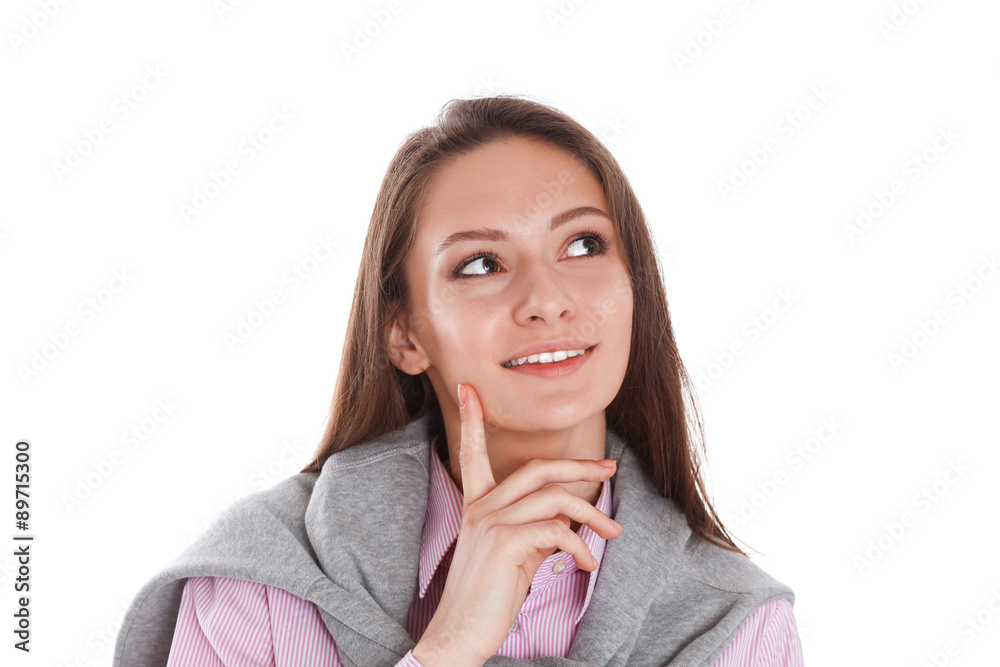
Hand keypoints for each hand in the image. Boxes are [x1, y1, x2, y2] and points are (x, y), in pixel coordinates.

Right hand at [411, 383, 623, 665]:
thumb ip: (533, 529)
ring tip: (612, 531)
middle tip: (609, 469)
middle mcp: (481, 507)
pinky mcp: (504, 543)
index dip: (473, 419)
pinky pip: (556, 530)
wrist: (460, 634)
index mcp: (477, 505)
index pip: (472, 453)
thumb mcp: (511, 554)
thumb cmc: (487, 598)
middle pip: (537, 468)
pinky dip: (580, 546)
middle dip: (579, 466)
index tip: (468, 388)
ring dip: (592, 514)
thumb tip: (570, 520)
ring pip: (554, 498)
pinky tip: (585, 564)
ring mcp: (490, 523)